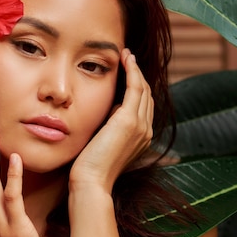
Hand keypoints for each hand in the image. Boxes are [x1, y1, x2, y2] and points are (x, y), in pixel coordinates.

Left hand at [69, 48, 153, 193]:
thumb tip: (106, 110)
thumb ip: (109, 127)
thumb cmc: (90, 166)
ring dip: (136, 69)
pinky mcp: (130, 121)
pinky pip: (136, 87)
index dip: (137, 85)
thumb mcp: (103, 142)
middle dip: (138, 74)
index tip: (127, 70)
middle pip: (146, 94)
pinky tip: (126, 60)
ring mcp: (140, 125)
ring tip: (126, 55)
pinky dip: (133, 71)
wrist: (91, 181)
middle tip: (127, 57)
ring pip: (143, 88)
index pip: (143, 104)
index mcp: (141, 136)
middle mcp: (146, 130)